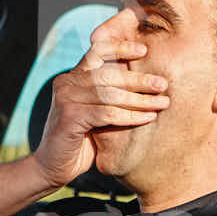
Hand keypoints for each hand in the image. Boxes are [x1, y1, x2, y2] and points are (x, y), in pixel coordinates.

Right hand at [31, 40, 168, 187]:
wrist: (53, 167)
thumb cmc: (81, 141)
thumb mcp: (96, 112)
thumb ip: (110, 96)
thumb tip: (147, 81)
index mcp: (72, 77)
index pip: (96, 52)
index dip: (120, 47)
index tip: (144, 50)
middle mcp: (66, 83)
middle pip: (108, 74)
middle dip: (138, 79)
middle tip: (163, 84)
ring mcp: (66, 99)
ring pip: (110, 94)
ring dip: (140, 99)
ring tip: (162, 103)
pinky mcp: (69, 117)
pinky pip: (107, 113)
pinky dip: (130, 116)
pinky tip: (148, 118)